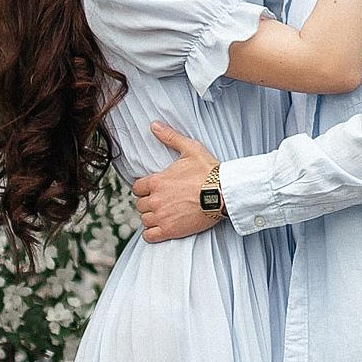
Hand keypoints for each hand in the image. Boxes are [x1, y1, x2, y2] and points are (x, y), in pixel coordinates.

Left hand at [133, 124, 221, 242]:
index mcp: (157, 181)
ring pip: (144, 219)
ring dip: (151, 217)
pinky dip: (151, 233)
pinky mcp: (170, 230)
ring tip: (162, 213)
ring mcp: (162, 216)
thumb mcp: (190, 148)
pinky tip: (159, 228)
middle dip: (148, 202)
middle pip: (140, 204)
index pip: (137, 188)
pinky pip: (150, 236)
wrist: (223, 193)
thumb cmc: (208, 171)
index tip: (152, 189)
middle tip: (160, 201)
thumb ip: (170, 137)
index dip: (144, 188)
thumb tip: (154, 125)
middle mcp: (155, 199)